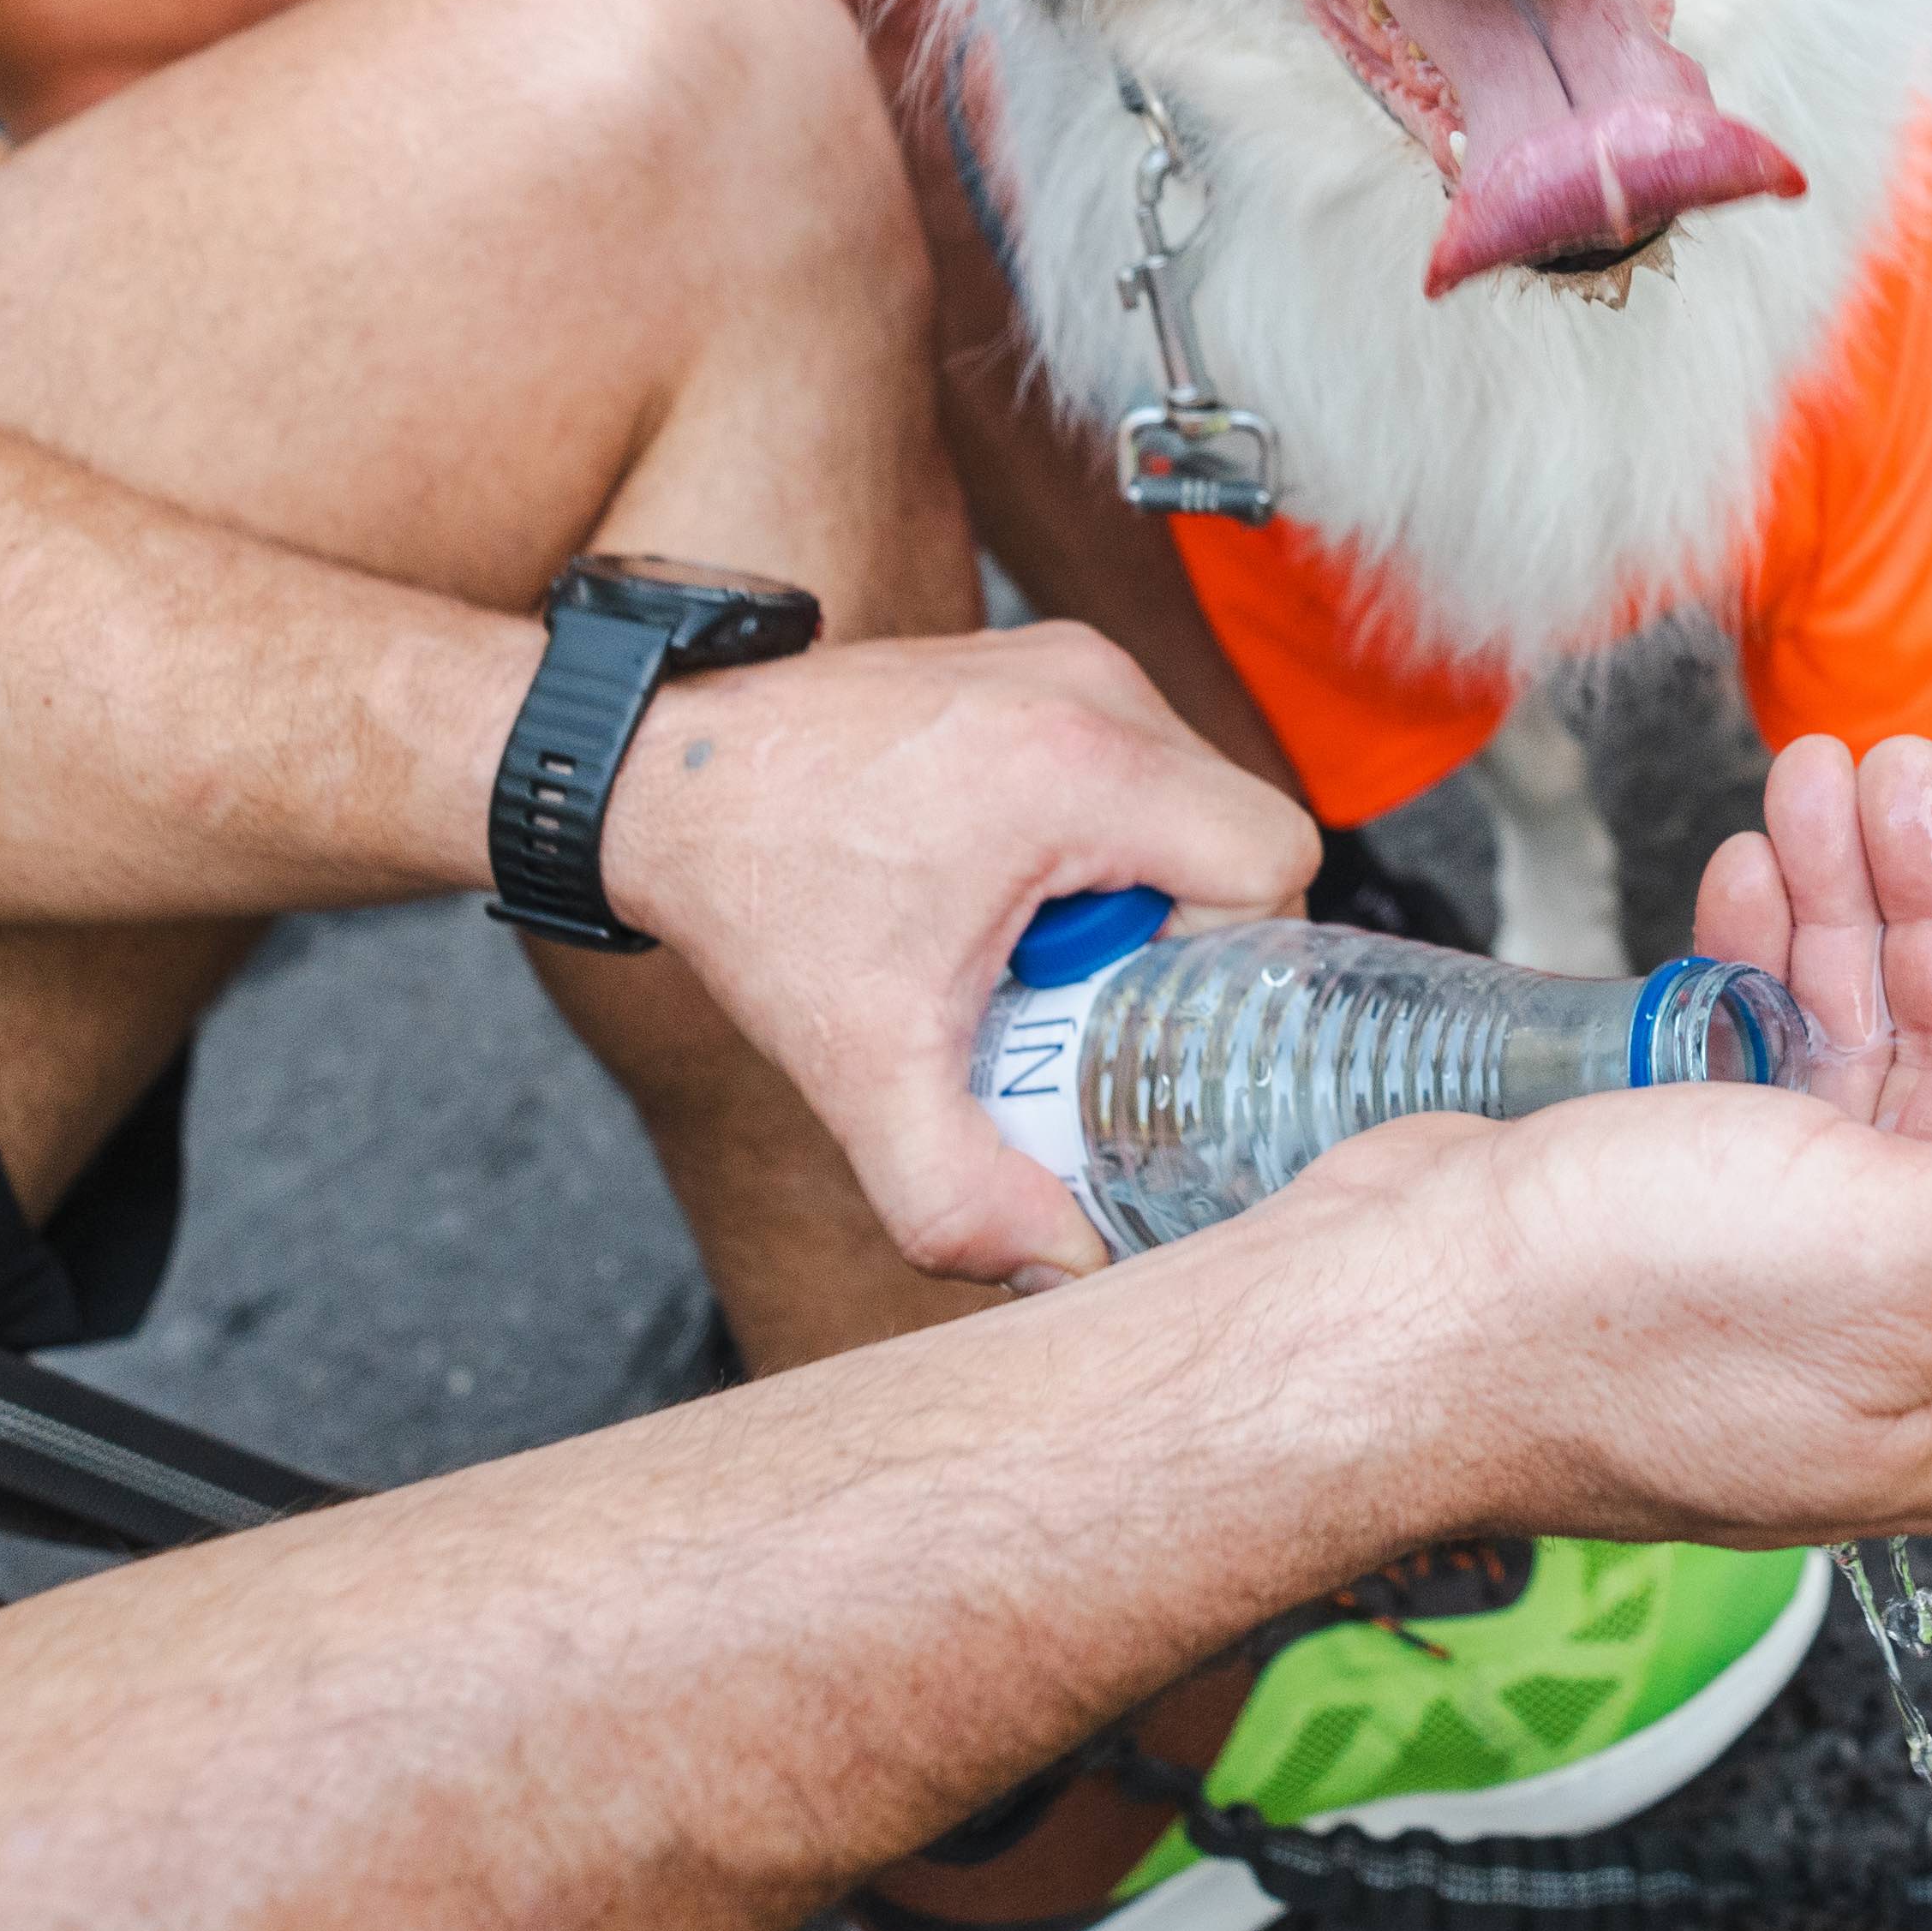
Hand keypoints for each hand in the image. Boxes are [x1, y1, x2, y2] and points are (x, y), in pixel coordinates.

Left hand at [589, 624, 1318, 1285]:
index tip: (1142, 1011)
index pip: (1274, 863)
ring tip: (1036, 941)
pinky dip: (1101, 831)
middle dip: (1187, 933)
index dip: (1232, 960)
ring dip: (1144, 881)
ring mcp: (1066, 659)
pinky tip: (1010, 885)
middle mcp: (1092, 688)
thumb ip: (961, 1197)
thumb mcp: (861, 1070)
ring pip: (1193, 792)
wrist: (657, 772)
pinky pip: (1136, 757)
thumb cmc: (757, 890)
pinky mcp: (1035, 658)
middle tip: (1085, 994)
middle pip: (1244, 828)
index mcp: (1081, 767)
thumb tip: (1068, 1271)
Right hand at [1246, 737, 1931, 1546]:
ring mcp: (1787, 1272)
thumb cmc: (1626, 1315)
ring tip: (1811, 780)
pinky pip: (1764, 1057)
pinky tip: (1748, 874)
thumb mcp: (1912, 1265)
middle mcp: (1901, 1340)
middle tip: (1896, 776)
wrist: (1392, 1323)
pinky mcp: (1683, 1212)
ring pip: (1863, 1047)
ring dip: (1848, 902)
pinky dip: (1766, 955)